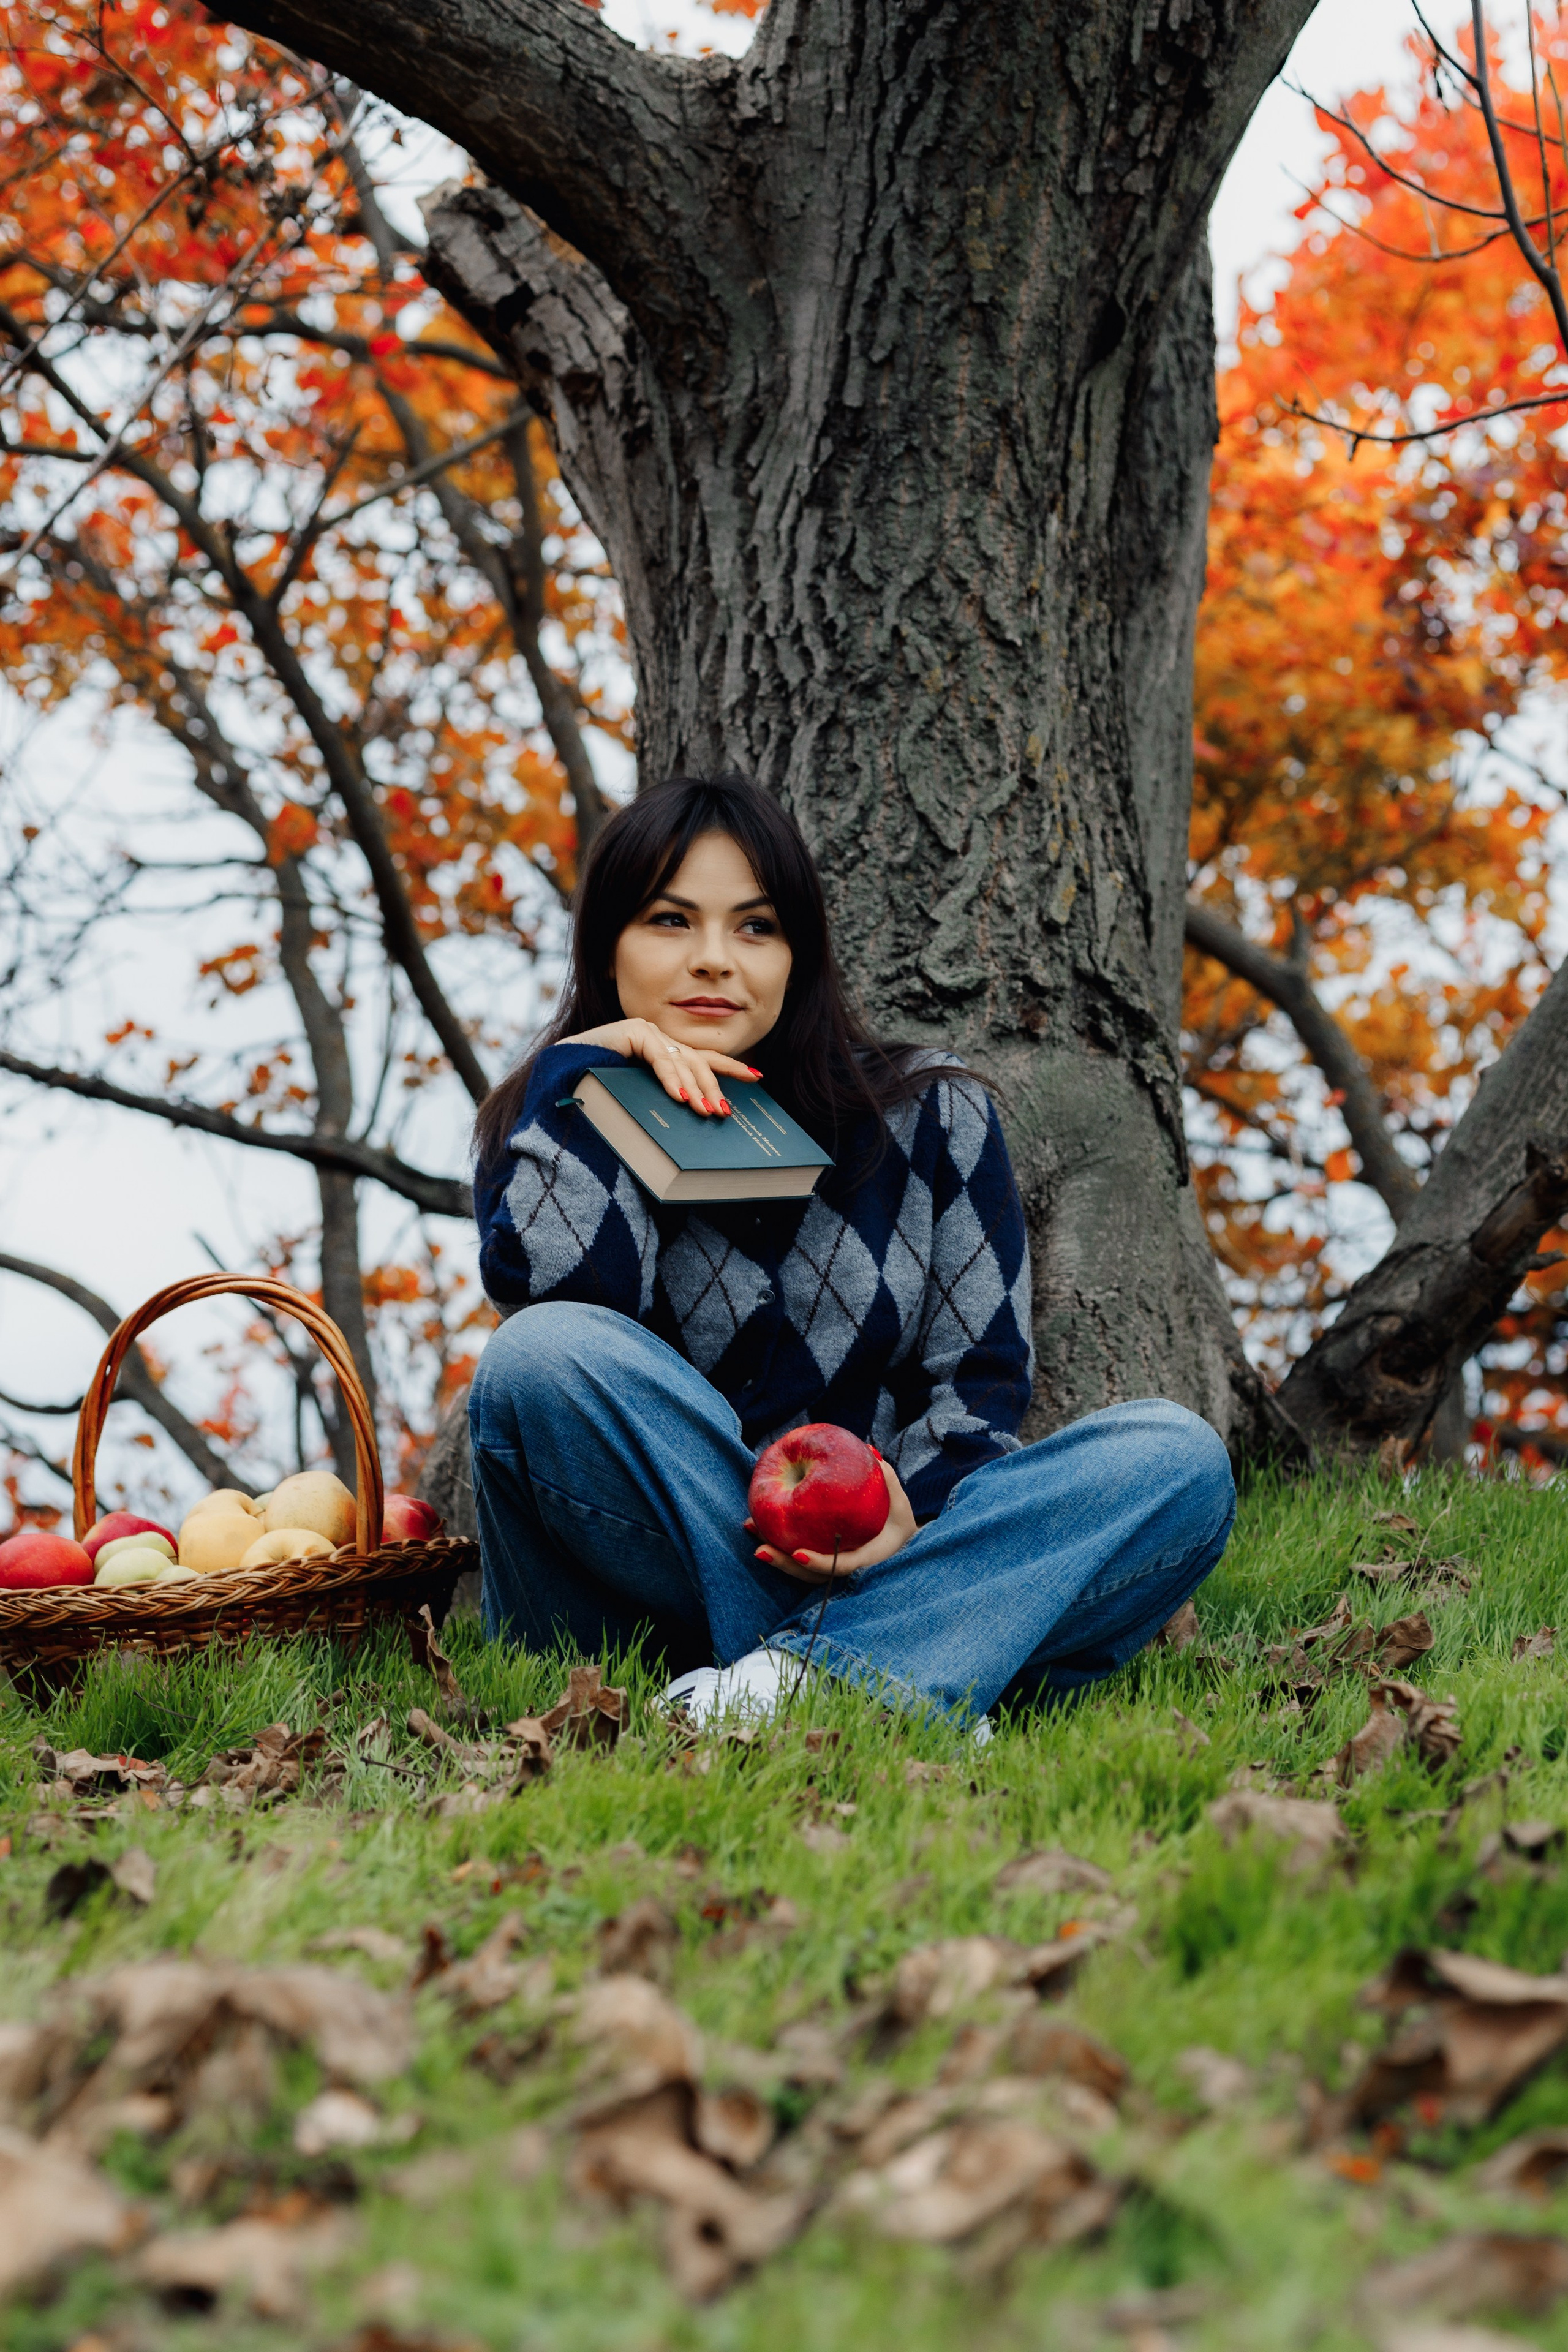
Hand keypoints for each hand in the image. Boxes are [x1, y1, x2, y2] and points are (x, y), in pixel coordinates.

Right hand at [564, 1017, 759, 1118]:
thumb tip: (701, 1118)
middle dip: (714, 1088)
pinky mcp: (632, 1030)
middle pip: (698, 1062)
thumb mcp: (643, 1102)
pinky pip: (658, 1056)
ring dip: (696, 1088)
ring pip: (683, 1060)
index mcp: (663, 1057)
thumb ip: (667, 1102)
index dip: (730, 1068)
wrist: (558, 1083)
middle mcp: (658, 1042)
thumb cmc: (598, 1096)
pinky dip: (669, 1077)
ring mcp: (646, 1033)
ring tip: (706, 1111)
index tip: (757, 1077)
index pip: (704, 1061)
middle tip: (724, 1112)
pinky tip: (679, 1096)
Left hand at [747, 1458, 916, 1584]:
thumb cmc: (899, 1522)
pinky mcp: (819, 1557)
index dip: (820, 1563)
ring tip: (750, 1528)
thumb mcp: (901, 1506)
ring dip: (774, 1553)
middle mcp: (845, 1569)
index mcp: (868, 1560)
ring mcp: (830, 1567)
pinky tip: (757, 1521)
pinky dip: (777, 1540)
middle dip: (784, 1564)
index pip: (840, 1567)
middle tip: (760, 1549)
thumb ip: (889, 1484)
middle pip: (810, 1574)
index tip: (799, 1554)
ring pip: (798, 1569)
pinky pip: (795, 1555)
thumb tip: (875, 1460)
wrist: (898, 1542)